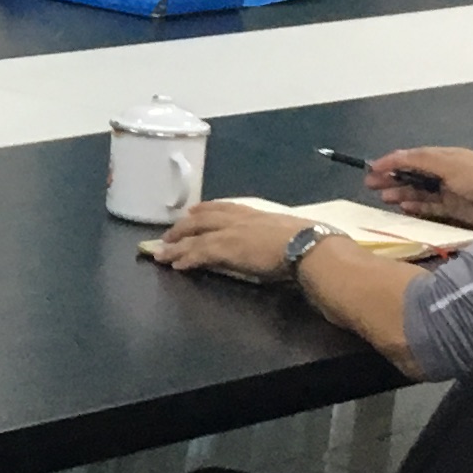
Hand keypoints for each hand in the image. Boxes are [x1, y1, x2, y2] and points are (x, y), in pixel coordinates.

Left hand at [144, 200, 314, 282]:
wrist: (308, 246)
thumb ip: (280, 237)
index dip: (208, 208)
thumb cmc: (310, 242)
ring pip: (195, 236)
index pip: (227, 207)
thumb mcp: (291, 233)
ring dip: (176, 245)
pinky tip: (175, 264)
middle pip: (204, 218)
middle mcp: (240, 220)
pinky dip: (185, 258)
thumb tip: (287, 244)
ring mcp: (230, 233)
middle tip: (169, 233)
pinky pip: (198, 253)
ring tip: (161, 253)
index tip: (195, 209)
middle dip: (184, 225)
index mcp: (257, 214)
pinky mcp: (225, 249)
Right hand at [362, 146, 472, 227]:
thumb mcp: (447, 164)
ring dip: (400, 192)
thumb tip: (395, 156)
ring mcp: (447, 191)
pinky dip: (415, 206)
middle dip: (391, 178)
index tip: (373, 168)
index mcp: (443, 157)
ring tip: (384, 197)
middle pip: (411, 174)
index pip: (412, 157)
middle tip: (370, 184)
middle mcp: (443, 173)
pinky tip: (403, 206)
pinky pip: (428, 206)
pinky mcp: (451, 209)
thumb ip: (420, 160)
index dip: (392, 161)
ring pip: (417, 191)